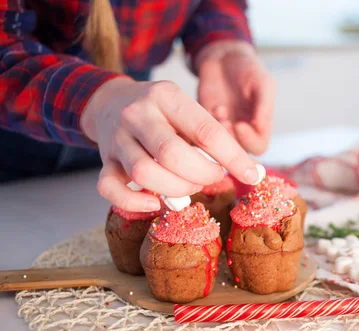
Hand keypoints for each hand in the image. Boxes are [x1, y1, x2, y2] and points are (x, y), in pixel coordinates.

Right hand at [81, 78, 263, 211]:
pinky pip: (110, 188)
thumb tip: (252, 172)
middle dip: (201, 175)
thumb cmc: (162, 114)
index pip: (206, 131)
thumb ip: (213, 138)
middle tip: (213, 177)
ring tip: (188, 187)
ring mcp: (117, 138)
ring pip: (143, 173)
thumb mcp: (186, 111)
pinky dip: (133, 203)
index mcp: (167, 96)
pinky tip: (154, 203)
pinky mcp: (104, 161)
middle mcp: (138, 114)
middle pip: (172, 154)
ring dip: (174, 189)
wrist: (111, 102)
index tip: (253, 176)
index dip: (234, 158)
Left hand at [196, 40, 274, 155]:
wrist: (223, 56)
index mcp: (260, 123)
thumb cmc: (247, 68)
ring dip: (218, 131)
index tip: (240, 124)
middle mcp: (242, 130)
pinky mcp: (205, 121)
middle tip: (225, 121)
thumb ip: (264, 105)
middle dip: (230, 139)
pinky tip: (213, 106)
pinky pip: (202, 134)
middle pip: (239, 152)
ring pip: (219, 145)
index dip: (250, 140)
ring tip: (220, 109)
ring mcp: (223, 127)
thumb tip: (261, 128)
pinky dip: (206, 123)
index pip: (259, 146)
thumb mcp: (262, 82)